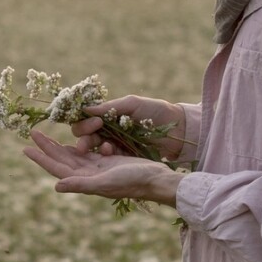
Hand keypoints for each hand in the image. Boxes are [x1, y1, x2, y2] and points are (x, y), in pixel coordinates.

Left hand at [24, 130, 182, 207]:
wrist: (155, 180)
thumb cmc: (132, 182)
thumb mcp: (105, 182)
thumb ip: (80, 184)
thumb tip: (56, 186)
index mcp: (84, 180)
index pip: (57, 167)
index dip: (41, 158)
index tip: (25, 147)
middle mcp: (88, 175)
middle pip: (62, 159)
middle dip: (47, 146)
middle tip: (33, 132)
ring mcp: (98, 168)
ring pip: (73, 155)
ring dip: (59, 145)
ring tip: (46, 135)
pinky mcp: (108, 162)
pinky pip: (88, 152)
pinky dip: (78, 144)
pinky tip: (73, 138)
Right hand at [71, 95, 186, 158]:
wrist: (178, 129)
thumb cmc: (156, 111)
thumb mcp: (132, 104)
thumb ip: (109, 107)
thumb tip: (85, 109)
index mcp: (108, 116)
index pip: (87, 120)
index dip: (85, 123)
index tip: (96, 122)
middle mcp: (108, 130)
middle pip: (86, 136)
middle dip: (84, 139)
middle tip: (86, 142)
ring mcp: (116, 144)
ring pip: (95, 148)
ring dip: (93, 148)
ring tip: (104, 147)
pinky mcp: (124, 157)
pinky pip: (109, 158)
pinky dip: (107, 155)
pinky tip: (111, 151)